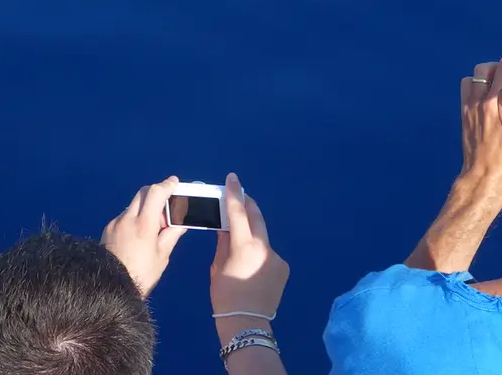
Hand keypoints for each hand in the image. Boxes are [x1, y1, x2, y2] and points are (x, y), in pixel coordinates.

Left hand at [100, 176, 184, 296]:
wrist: (110, 289)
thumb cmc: (141, 275)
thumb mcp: (162, 256)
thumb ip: (171, 234)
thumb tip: (180, 223)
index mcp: (144, 224)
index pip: (156, 193)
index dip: (167, 185)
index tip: (174, 182)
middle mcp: (127, 219)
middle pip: (143, 194)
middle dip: (156, 195)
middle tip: (166, 209)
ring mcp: (114, 224)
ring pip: (133, 206)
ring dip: (145, 209)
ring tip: (153, 229)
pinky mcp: (107, 230)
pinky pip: (123, 218)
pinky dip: (134, 219)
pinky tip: (138, 236)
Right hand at [211, 173, 288, 318]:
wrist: (247, 324)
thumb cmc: (225, 297)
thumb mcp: (218, 268)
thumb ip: (224, 242)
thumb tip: (226, 224)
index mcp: (245, 247)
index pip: (238, 213)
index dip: (234, 194)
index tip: (233, 178)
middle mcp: (265, 248)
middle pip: (257, 218)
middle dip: (248, 204)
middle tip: (239, 194)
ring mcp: (277, 257)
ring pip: (262, 237)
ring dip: (252, 232)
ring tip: (240, 235)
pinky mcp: (284, 267)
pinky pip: (268, 253)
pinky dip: (259, 252)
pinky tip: (250, 264)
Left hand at [459, 58, 501, 193]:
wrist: (483, 177)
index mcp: (495, 107)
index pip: (501, 72)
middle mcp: (479, 103)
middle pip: (482, 68)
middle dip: (495, 66)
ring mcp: (468, 108)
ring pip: (471, 77)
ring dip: (482, 76)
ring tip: (494, 83)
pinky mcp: (463, 114)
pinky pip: (465, 89)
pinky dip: (474, 86)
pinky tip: (485, 96)